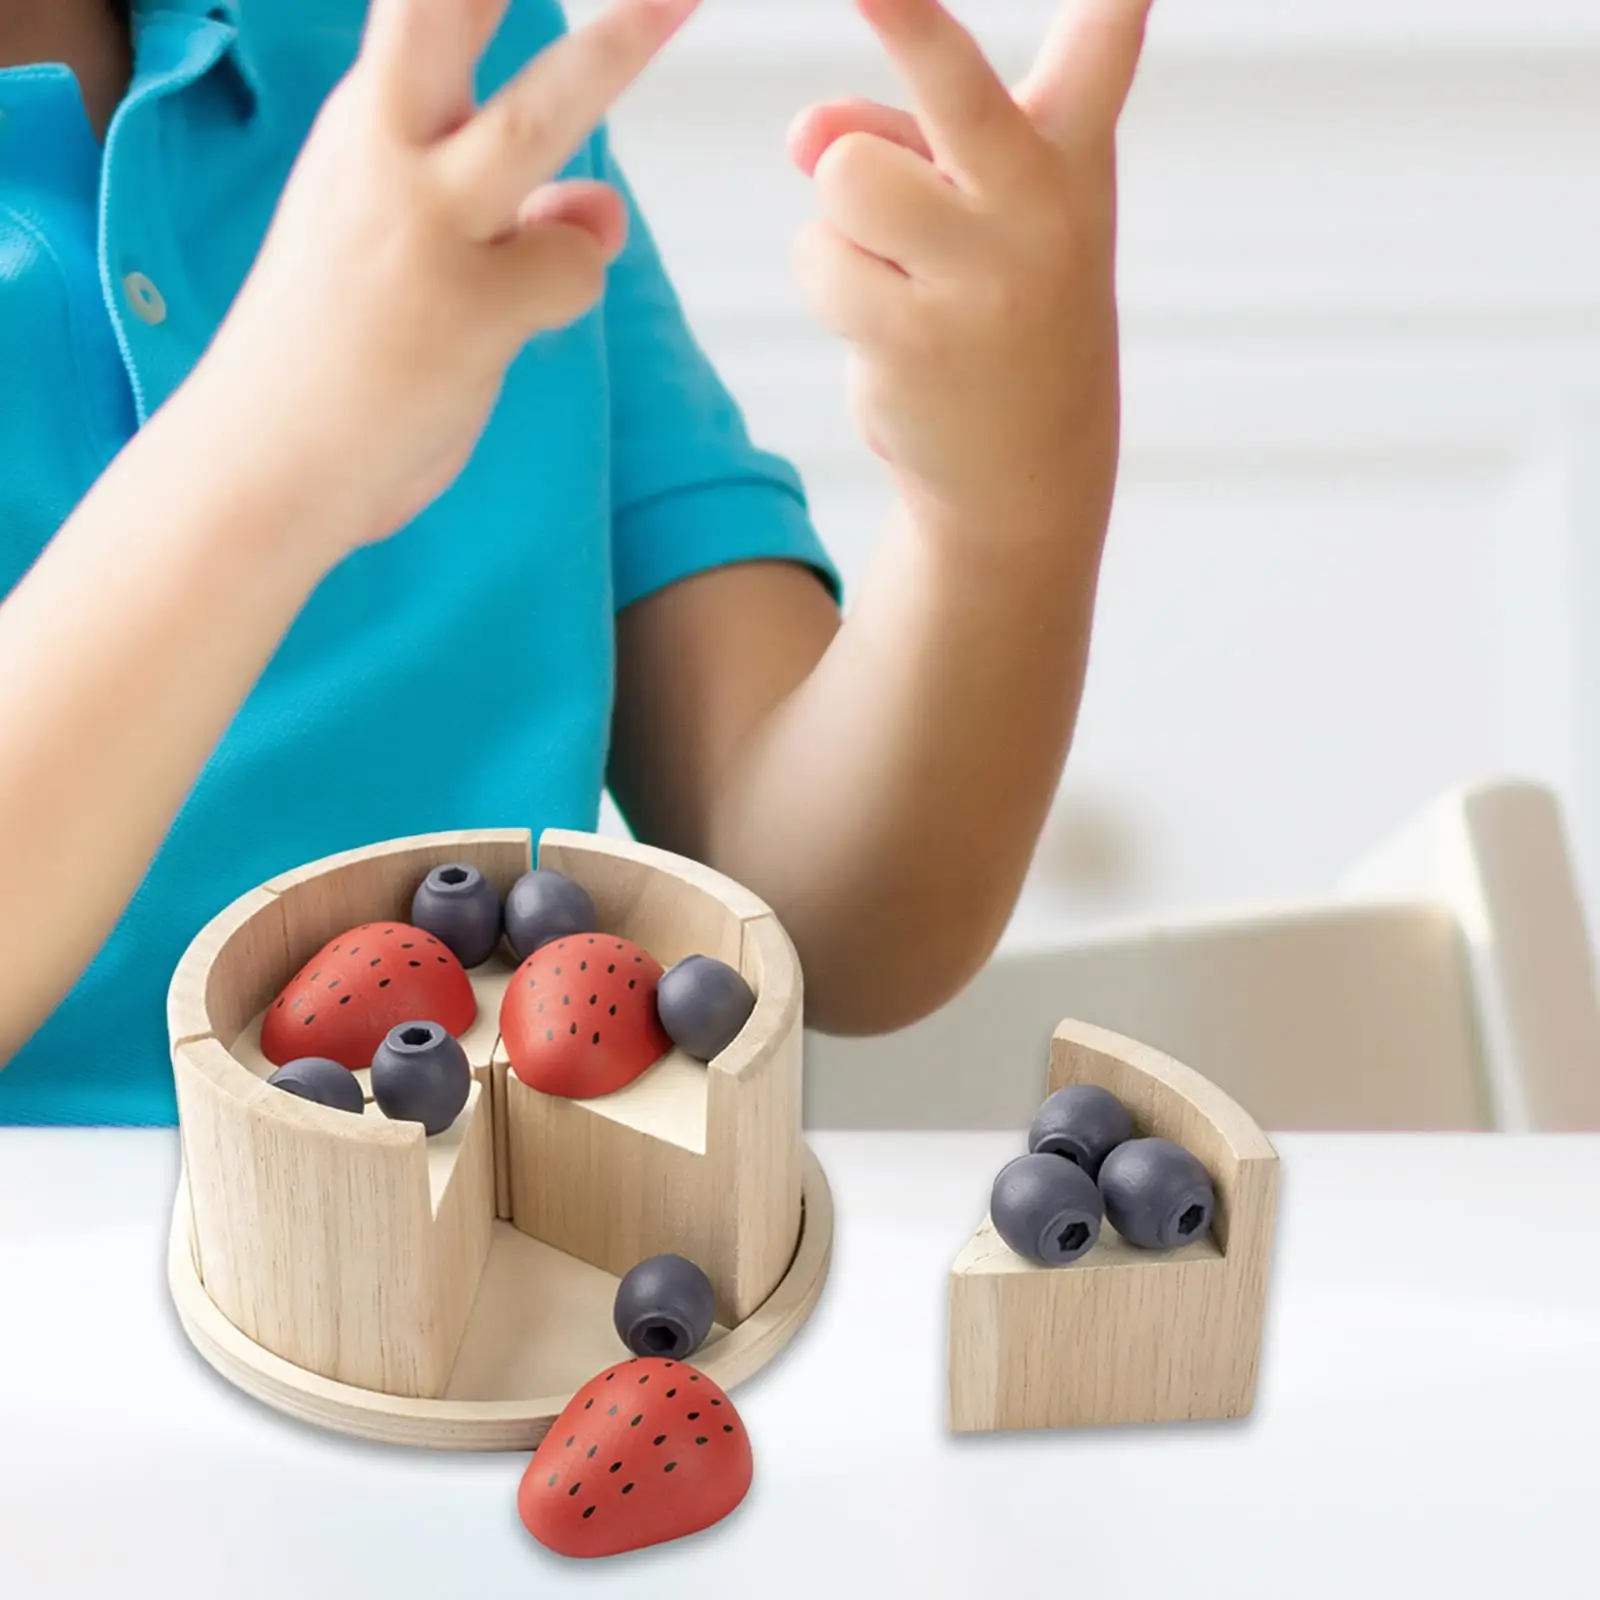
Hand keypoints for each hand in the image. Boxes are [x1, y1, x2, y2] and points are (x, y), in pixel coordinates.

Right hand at [192, 0, 698, 560]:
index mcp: (366, 124)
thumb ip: (512, 215)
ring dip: (612, 46)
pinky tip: (523, 321)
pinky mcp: (464, 309)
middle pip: (450, 7)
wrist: (263, 465)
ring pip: (537, 117)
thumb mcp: (410, 260)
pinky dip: (572, 280)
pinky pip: (571, 268)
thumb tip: (607, 201)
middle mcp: (385, 152)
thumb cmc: (332, 358)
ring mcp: (423, 227)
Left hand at [788, 0, 1151, 544]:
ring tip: (894, 263)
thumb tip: (803, 134)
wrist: (1025, 462)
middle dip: (902, 12)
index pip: (1106, 36)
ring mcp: (979, 279)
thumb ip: (893, 137)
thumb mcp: (972, 207)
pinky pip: (819, 257)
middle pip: (956, 84)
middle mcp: (1035, 204)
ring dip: (842, 212)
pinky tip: (884, 321)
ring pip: (845, 175)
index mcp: (1069, 151)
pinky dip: (830, 278)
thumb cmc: (995, 300)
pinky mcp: (915, 341)